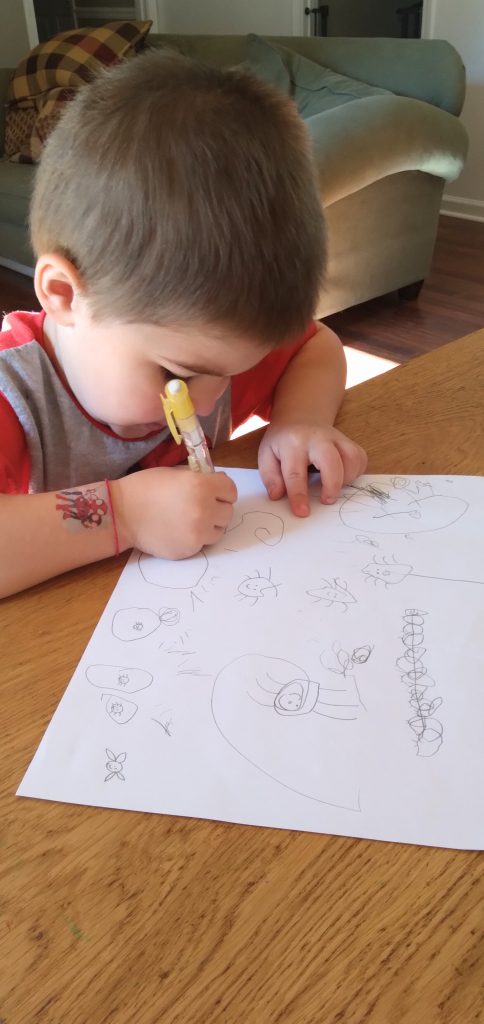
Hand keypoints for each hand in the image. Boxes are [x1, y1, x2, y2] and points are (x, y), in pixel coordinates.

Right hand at [110, 467, 237, 558]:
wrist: (122, 513)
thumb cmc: (145, 488)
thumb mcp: (175, 472)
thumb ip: (200, 478)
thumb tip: (216, 485)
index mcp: (201, 485)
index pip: (231, 491)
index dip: (223, 490)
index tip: (214, 492)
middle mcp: (204, 509)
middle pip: (228, 512)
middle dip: (217, 508)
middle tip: (201, 506)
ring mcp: (198, 532)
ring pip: (219, 530)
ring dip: (210, 525)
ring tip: (191, 520)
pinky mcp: (190, 549)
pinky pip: (203, 543)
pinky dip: (196, 537)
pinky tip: (180, 530)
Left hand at [258, 421, 366, 515]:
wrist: (300, 417)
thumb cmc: (283, 441)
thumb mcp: (267, 454)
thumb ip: (270, 476)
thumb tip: (277, 495)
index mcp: (293, 443)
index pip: (296, 473)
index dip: (299, 495)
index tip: (302, 512)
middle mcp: (317, 438)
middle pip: (331, 461)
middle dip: (331, 484)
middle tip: (326, 501)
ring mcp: (336, 438)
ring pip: (351, 458)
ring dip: (346, 479)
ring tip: (333, 489)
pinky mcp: (348, 441)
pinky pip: (360, 457)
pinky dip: (356, 472)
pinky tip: (343, 479)